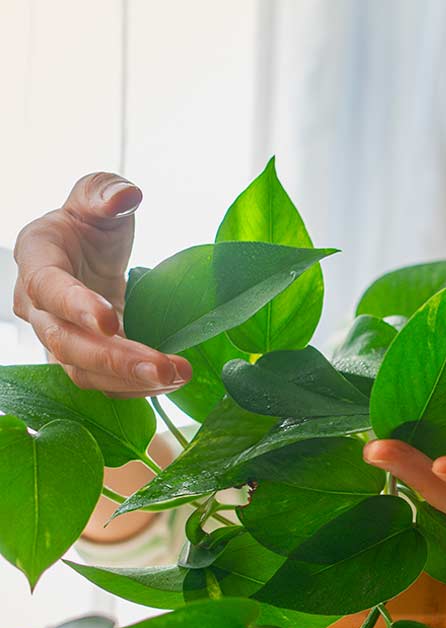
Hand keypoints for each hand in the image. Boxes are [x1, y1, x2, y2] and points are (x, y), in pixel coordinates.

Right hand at [12, 172, 190, 395]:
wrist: (86, 253)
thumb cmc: (89, 222)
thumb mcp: (97, 195)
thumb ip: (105, 192)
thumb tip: (126, 195)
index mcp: (37, 258)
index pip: (47, 288)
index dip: (75, 306)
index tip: (110, 320)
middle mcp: (37, 306)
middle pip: (66, 343)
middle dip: (115, 359)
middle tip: (163, 366)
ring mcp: (58, 336)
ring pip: (83, 371)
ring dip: (131, 380)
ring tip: (178, 375)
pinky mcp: (83, 358)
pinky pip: (103, 382)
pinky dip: (136, 387)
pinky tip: (171, 382)